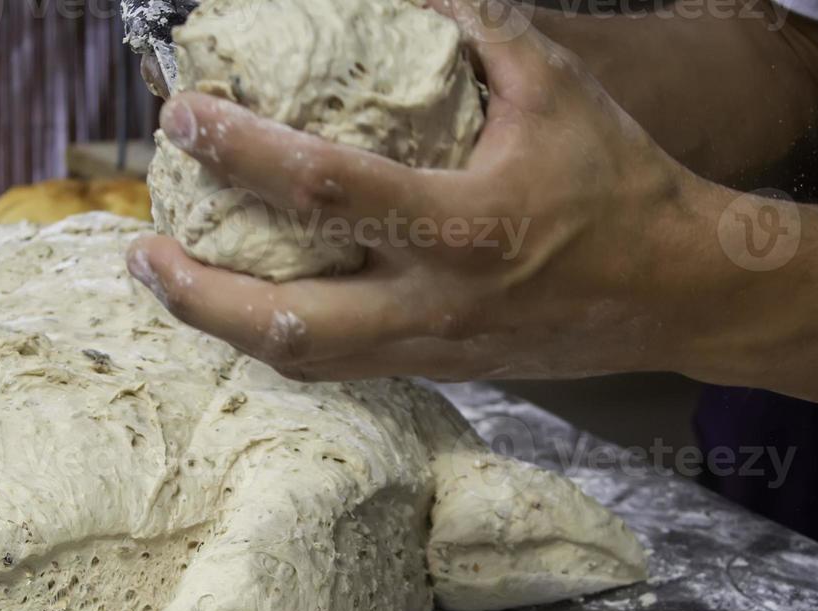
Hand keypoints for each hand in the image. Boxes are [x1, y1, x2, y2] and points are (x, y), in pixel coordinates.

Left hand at [126, 0, 719, 381]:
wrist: (676, 290)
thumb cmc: (620, 180)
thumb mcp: (554, 82)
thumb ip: (472, 29)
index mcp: (467, 226)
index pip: (326, 190)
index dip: (242, 151)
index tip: (181, 116)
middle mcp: (437, 304)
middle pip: (287, 326)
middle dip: (197, 293)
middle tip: (141, 249)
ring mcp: (432, 349)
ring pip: (303, 361)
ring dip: (221, 325)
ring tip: (169, 278)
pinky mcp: (436, 370)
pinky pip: (336, 365)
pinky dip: (276, 335)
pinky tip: (241, 301)